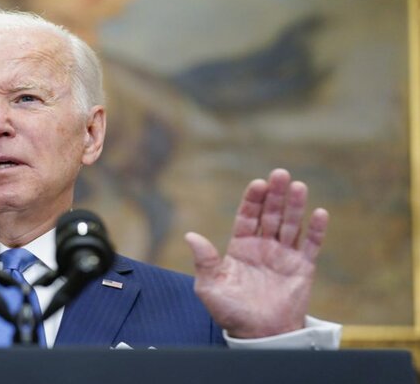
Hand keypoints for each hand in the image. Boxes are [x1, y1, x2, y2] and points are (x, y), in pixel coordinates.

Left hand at [184, 168, 328, 338]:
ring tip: (298, 186)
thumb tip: (191, 236)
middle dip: (274, 194)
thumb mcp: (210, 287)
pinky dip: (316, 230)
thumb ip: (204, 261)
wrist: (259, 335)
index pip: (247, 216)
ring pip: (291, 224)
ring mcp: (284, 256)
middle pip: (270, 214)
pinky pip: (311, 245)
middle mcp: (263, 247)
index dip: (252, 200)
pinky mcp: (302, 268)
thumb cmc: (231, 312)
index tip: (257, 184)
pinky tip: (319, 213)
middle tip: (279, 174)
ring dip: (295, 205)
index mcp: (241, 247)